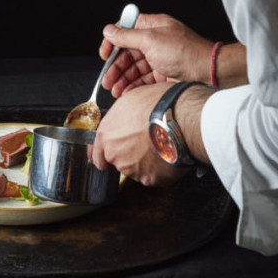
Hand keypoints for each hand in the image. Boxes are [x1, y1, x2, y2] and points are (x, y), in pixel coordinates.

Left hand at [92, 83, 212, 186]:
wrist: (181, 119)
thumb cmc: (159, 104)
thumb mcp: (131, 99)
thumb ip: (120, 116)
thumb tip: (123, 118)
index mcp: (107, 134)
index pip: (96, 154)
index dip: (104, 155)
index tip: (109, 156)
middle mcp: (115, 154)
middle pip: (117, 161)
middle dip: (128, 156)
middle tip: (144, 144)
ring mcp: (132, 169)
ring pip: (135, 169)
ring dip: (144, 161)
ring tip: (159, 146)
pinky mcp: (150, 179)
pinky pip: (152, 176)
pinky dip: (158, 169)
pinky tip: (167, 154)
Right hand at [99, 13, 247, 97]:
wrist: (209, 72)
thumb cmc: (185, 52)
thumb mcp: (151, 40)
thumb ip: (127, 36)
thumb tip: (109, 31)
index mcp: (153, 26)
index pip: (126, 30)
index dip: (113, 42)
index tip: (104, 55)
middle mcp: (155, 40)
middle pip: (128, 52)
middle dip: (116, 67)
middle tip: (107, 80)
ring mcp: (160, 57)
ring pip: (135, 68)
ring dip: (123, 78)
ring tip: (114, 90)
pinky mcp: (164, 73)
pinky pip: (144, 79)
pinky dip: (134, 86)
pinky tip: (126, 93)